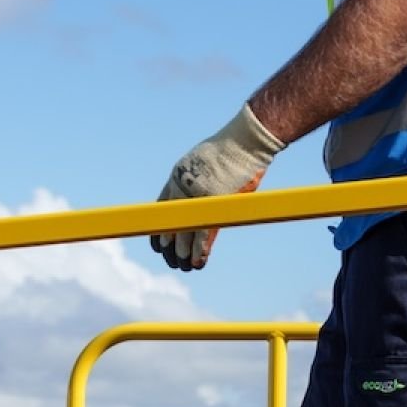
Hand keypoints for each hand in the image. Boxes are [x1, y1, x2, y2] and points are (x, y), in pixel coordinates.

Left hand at [150, 103, 284, 270]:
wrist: (246, 140)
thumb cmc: (234, 148)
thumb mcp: (207, 162)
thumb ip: (200, 179)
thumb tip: (205, 190)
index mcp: (178, 175)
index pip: (161, 208)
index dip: (160, 227)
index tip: (160, 242)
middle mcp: (181, 186)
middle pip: (168, 223)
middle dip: (169, 245)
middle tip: (172, 259)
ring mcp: (195, 196)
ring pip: (182, 233)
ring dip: (182, 253)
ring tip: (183, 265)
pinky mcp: (212, 204)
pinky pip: (201, 234)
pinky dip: (199, 251)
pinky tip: (197, 263)